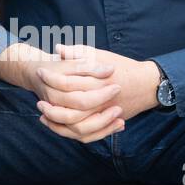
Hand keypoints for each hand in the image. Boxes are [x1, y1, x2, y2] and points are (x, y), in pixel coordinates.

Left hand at [34, 43, 160, 141]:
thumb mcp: (100, 55)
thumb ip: (79, 52)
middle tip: (38, 102)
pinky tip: (59, 125)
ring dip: (57, 124)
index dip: (50, 78)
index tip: (40, 73)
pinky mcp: (106, 123)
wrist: (146, 84)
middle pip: (69, 111)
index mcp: (96, 81)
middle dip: (51, 109)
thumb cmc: (121, 66)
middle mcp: (100, 101)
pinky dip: (71, 132)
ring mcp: (104, 115)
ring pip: (76, 127)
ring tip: (44, 115)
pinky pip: (86, 135)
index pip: (67, 83)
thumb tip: (58, 49)